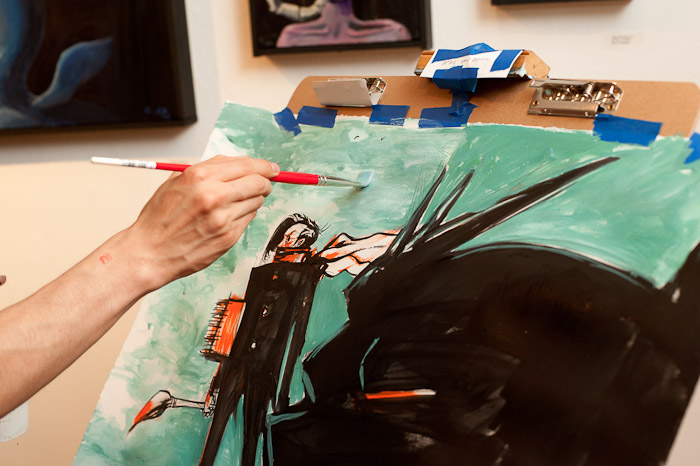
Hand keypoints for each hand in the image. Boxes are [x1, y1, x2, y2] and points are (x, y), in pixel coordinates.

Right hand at [126, 156, 278, 289]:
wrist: (150, 252)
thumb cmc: (160, 218)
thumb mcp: (177, 181)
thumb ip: (208, 169)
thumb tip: (239, 164)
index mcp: (200, 177)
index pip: (247, 165)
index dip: (264, 166)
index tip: (272, 169)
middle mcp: (214, 195)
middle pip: (259, 183)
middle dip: (265, 182)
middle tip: (265, 184)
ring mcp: (223, 218)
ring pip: (257, 202)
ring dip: (253, 200)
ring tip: (235, 203)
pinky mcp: (229, 237)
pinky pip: (249, 219)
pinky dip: (244, 216)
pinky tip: (228, 218)